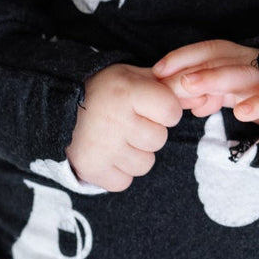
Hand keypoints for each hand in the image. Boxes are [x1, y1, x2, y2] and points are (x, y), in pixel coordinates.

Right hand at [66, 63, 182, 191]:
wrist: (57, 106)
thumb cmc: (106, 90)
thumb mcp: (134, 76)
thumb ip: (167, 85)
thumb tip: (201, 97)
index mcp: (127, 91)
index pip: (172, 111)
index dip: (166, 110)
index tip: (150, 105)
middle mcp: (115, 119)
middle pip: (159, 139)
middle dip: (149, 132)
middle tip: (128, 121)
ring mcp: (102, 147)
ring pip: (145, 164)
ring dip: (135, 153)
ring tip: (117, 137)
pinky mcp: (91, 169)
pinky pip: (125, 181)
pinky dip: (119, 171)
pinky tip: (108, 152)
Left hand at [153, 40, 258, 127]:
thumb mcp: (231, 95)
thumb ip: (208, 94)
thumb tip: (184, 99)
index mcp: (238, 59)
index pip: (209, 50)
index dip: (183, 56)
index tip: (157, 70)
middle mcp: (253, 63)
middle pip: (221, 58)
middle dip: (193, 66)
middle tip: (169, 77)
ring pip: (242, 74)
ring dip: (214, 78)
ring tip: (191, 87)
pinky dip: (256, 103)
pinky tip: (241, 112)